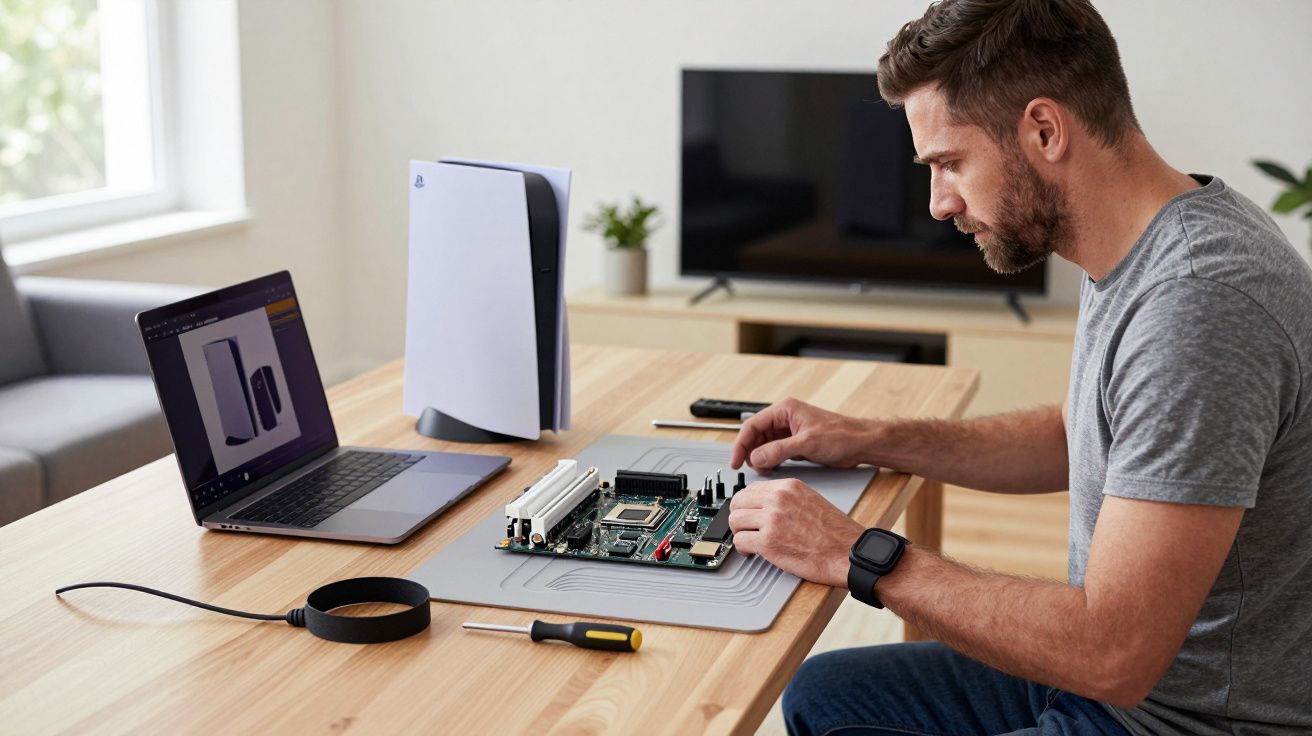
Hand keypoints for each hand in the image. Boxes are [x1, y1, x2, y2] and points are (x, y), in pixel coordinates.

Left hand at [728, 478, 862, 587]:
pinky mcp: (768, 542)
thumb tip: (765, 505)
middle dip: (739, 517)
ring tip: (749, 541)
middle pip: (738, 502)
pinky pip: (740, 541)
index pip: (751, 488)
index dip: (747, 504)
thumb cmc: (836, 533)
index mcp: (789, 486)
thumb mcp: (811, 500)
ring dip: (739, 533)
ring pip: (735, 521)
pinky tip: (752, 552)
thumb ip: (786, 499)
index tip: (748, 513)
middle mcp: (778, 499)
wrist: (848, 553)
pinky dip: (743, 548)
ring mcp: (772, 519)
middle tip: (745, 528)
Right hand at [730, 398, 875, 472]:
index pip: (752, 425)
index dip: (741, 444)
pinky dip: (771, 462)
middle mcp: (785, 419)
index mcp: (785, 410)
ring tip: (763, 470)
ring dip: (760, 458)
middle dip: (751, 452)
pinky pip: (775, 452)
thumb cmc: (841, 435)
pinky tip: (772, 470)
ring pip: (764, 445)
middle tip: (749, 468)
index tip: (736, 461)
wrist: (861, 444)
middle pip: (756, 435)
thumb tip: (756, 458)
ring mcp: (790, 432)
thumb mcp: (807, 443)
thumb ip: (779, 450)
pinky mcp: (796, 444)